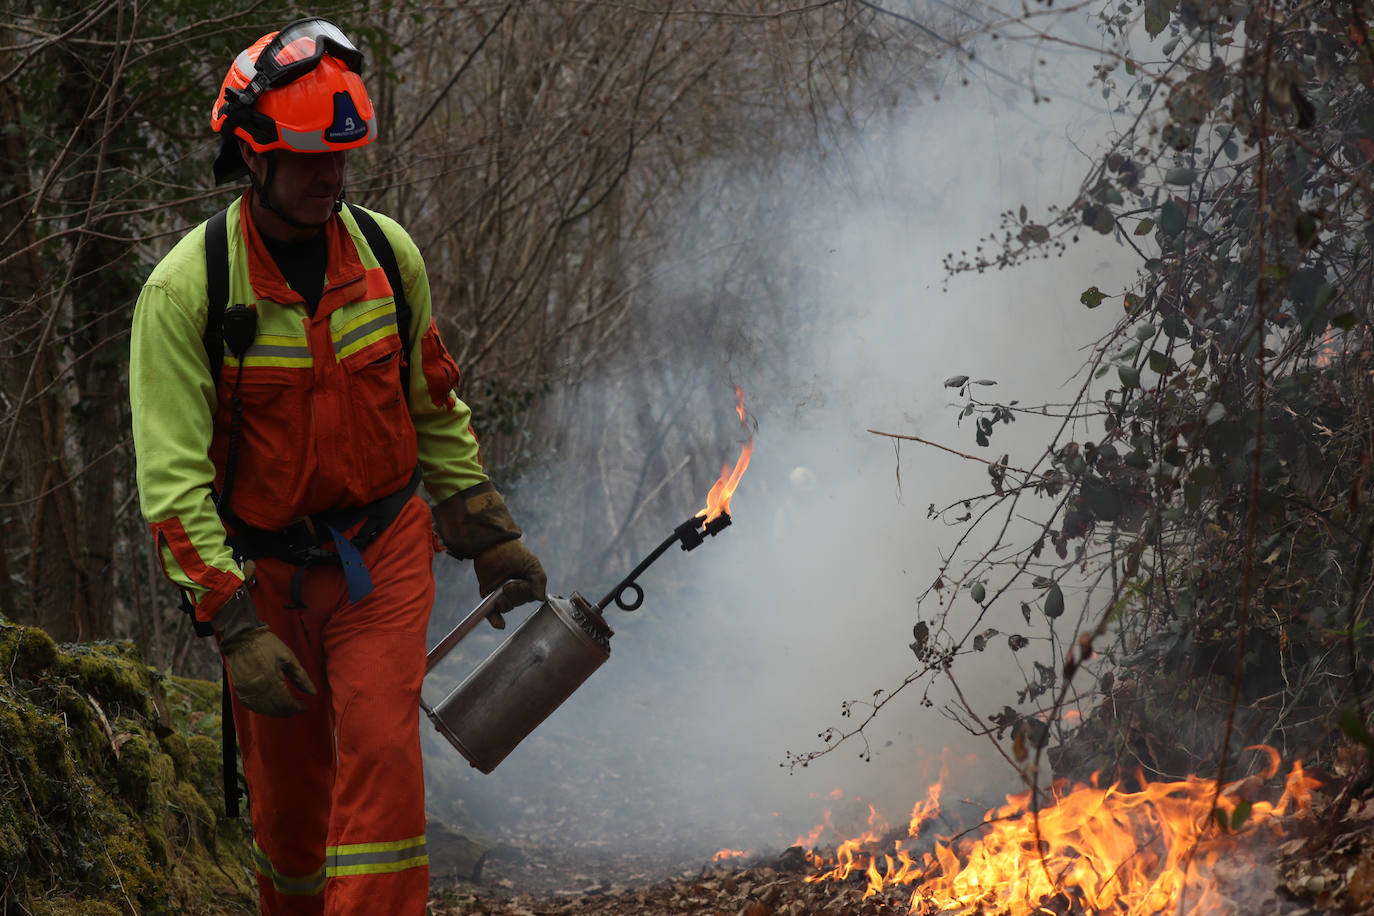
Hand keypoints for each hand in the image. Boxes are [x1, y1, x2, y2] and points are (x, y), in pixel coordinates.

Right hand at [212, 591, 315, 717]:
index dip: (297, 708)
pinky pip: (252, 707)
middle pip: (276, 711)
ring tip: (286, 707)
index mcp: (272, 682)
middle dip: (288, 712)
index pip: (287, 704)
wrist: (241, 638)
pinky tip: (270, 705)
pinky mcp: (239, 691)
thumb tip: (312, 692)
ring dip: (276, 712)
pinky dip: (263, 709)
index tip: (305, 706)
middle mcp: (258, 691)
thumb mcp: (288, 657)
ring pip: (264, 711)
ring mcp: (247, 692)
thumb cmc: (267, 645)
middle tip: (297, 707)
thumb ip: (301, 677)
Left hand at [473, 539, 547, 616]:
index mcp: (529, 585)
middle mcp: (516, 592)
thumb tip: (541, 598)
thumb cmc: (514, 553)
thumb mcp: (532, 564)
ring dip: (504, 601)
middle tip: (509, 582)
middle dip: (514, 593)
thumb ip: (539, 580)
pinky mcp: (488, 596)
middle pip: (518, 602)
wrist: (491, 545)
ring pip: (506, 607)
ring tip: (502, 587)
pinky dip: (496, 620)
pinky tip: (500, 625)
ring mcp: (501, 595)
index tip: (523, 580)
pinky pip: (493, 613)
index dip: (526, 591)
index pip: (531, 597)